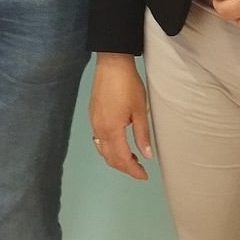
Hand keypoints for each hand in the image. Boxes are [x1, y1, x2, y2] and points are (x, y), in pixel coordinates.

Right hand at [88, 53, 152, 180]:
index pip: (122, 159)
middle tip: (140, 169)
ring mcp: (93, 122)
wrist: (111, 63)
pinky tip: (118, 143)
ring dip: (115, 158)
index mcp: (111, 130)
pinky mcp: (92, 115)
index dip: (133, 170)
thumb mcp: (139, 110)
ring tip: (131, 158)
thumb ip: (142, 135)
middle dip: (124, 167)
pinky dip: (108, 148)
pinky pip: (98, 140)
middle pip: (109, 158)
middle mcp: (99, 129)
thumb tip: (146, 156)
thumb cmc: (128, 85)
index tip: (144, 175)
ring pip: (102, 150)